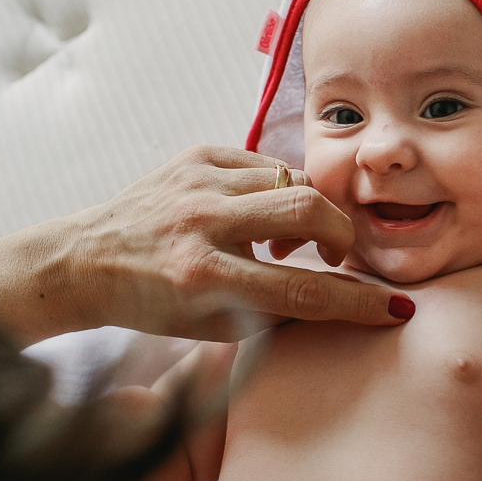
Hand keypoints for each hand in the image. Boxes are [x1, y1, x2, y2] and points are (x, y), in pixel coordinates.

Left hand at [0, 145, 412, 343]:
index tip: (394, 308)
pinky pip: (266, 164)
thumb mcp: (217, 325)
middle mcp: (199, 223)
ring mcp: (197, 181)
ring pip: (292, 181)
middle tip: (335, 254)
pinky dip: (277, 189)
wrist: (86, 260)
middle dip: (340, 235)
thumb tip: (346, 298)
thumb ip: (280, 310)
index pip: (302, 290)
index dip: (357, 302)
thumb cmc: (156, 303)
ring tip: (288, 238)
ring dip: (307, 213)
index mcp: (201, 277)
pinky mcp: (196, 155)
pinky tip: (259, 212)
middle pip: (307, 211)